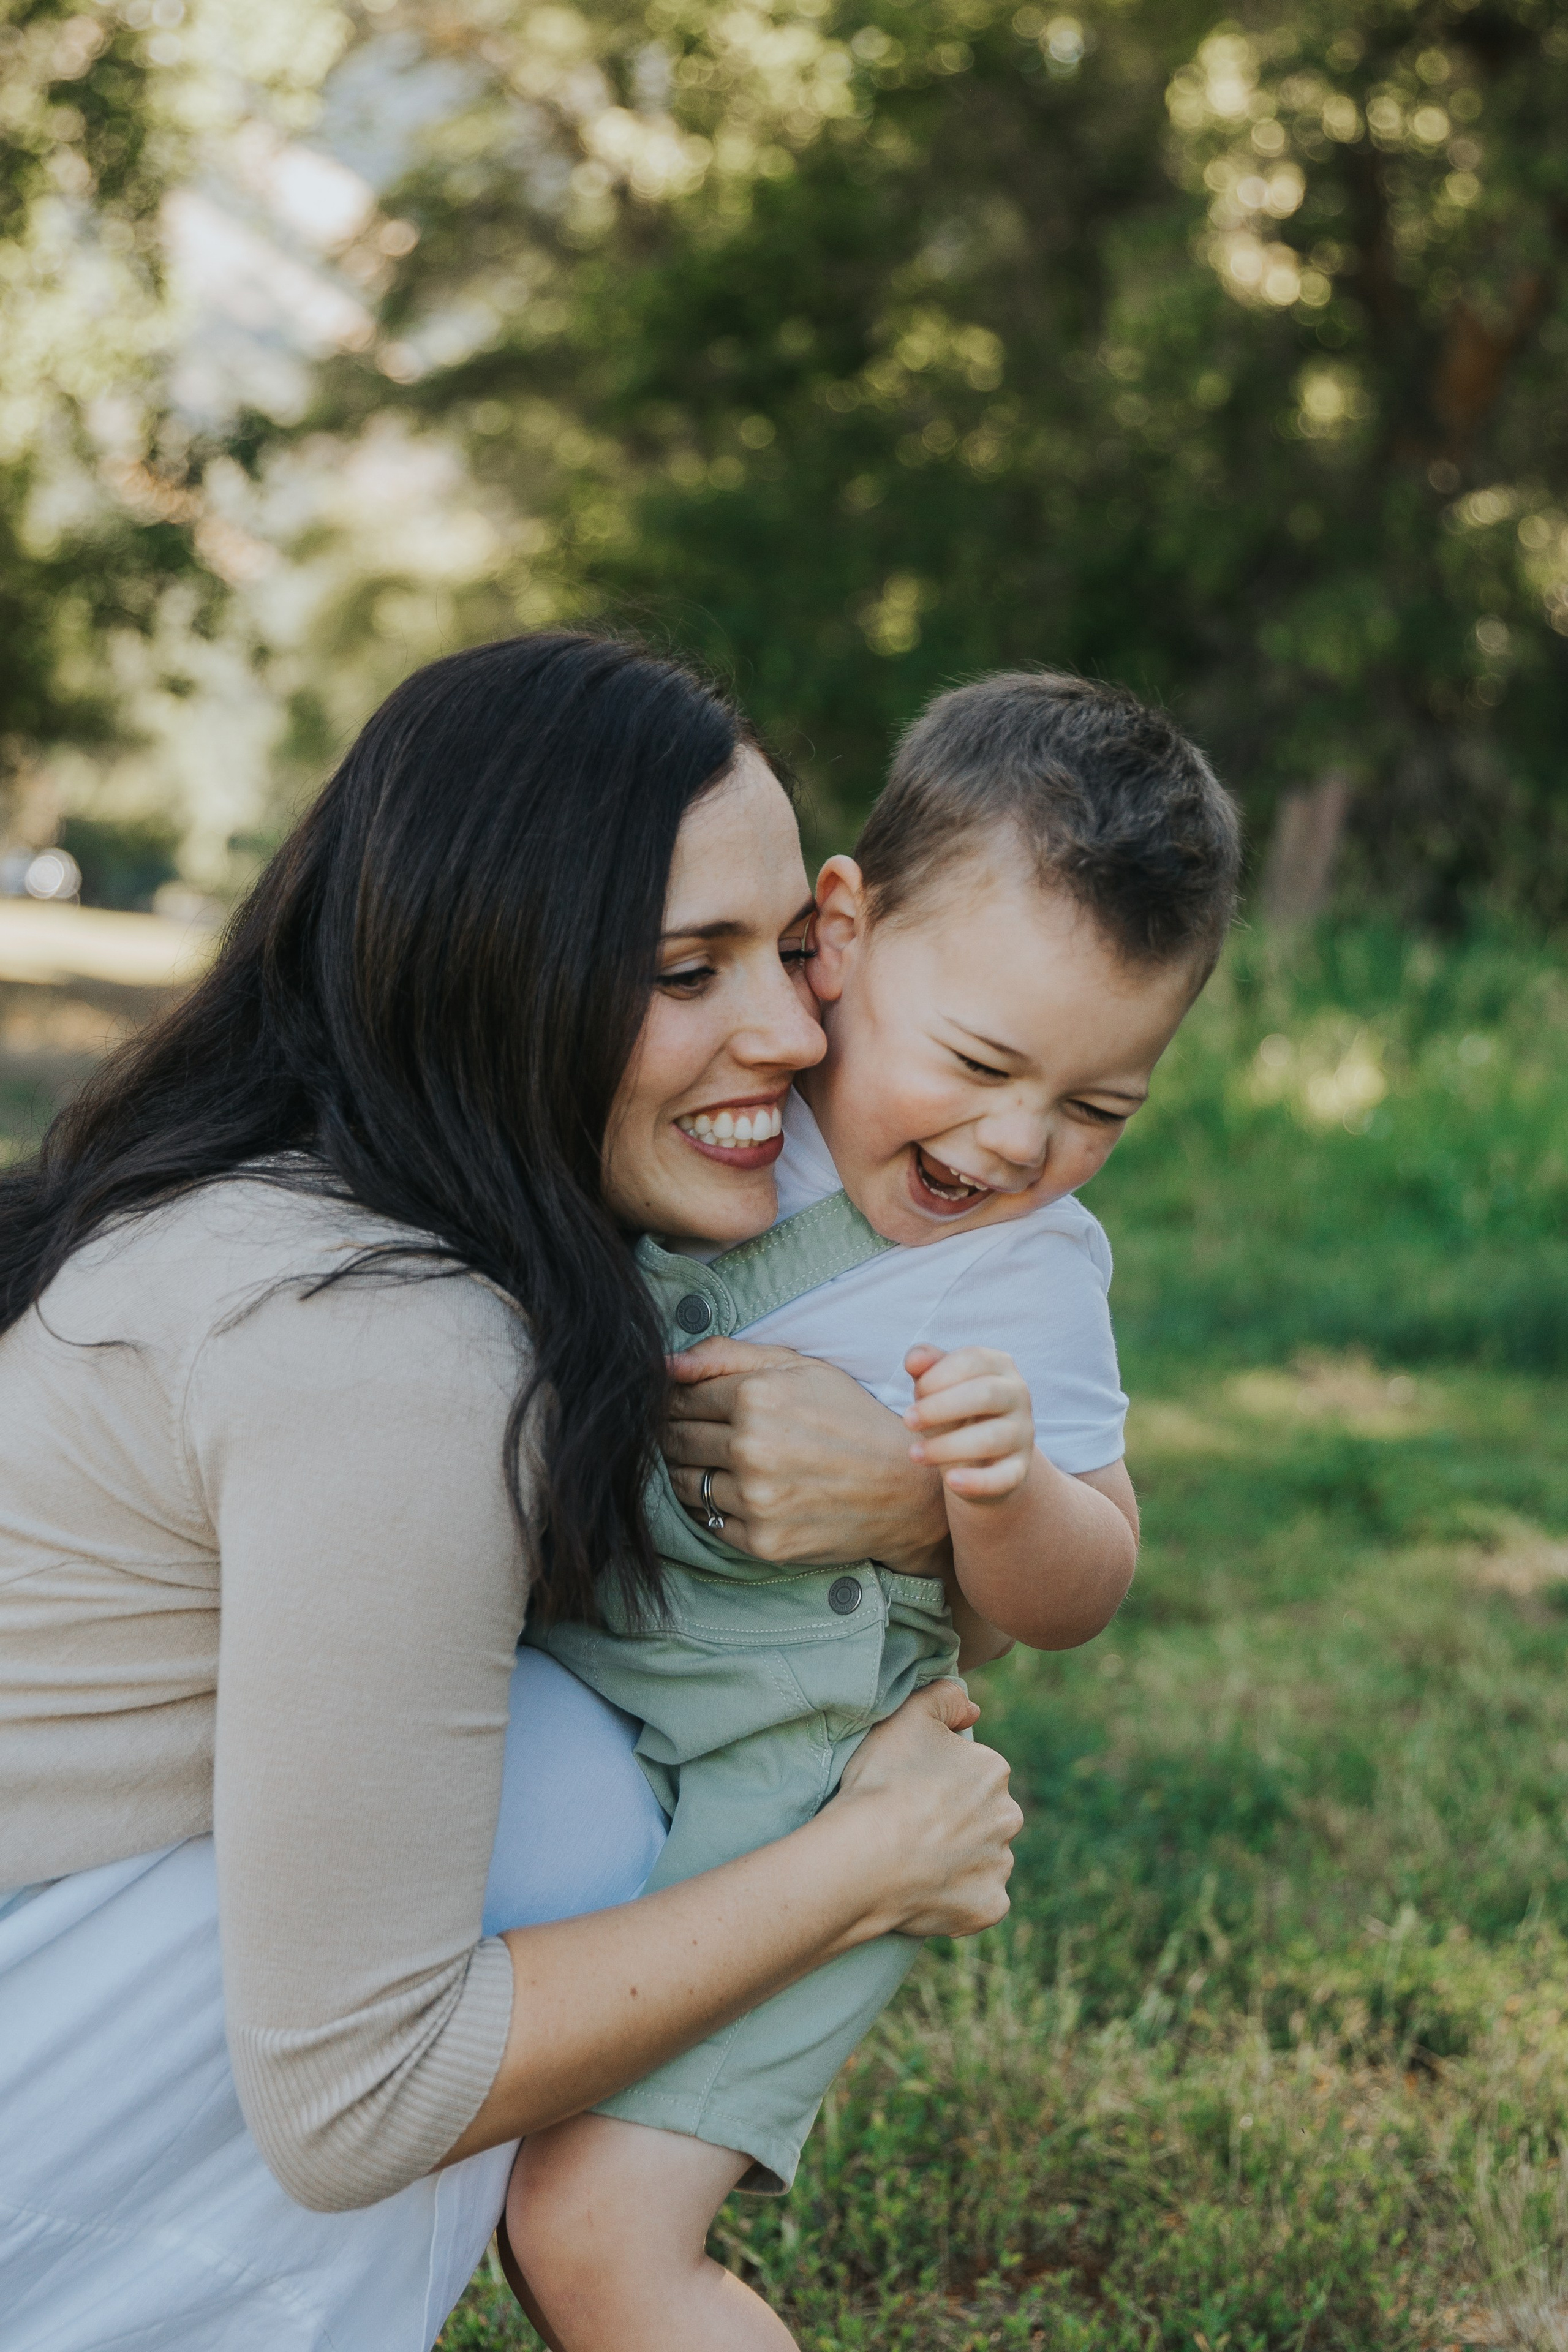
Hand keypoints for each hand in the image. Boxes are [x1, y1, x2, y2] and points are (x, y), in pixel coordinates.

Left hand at [663, 1338, 948, 1570]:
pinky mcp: (760, 1541)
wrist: (905, 1491)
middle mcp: (751, 1448)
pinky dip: (712, 1504)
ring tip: (720, 1461)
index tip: (692, 1405)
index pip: (680, 1397)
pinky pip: (707, 1519)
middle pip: (674, 1438)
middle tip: (703, 1433)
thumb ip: (726, 1356)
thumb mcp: (800, 1368)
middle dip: (678, 1432)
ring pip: (683, 1481)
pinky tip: (739, 1491)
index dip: (680, 1399)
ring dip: (690, 1469)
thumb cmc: (850, 1419)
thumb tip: (663, 1364)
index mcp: (757, 1396)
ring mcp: (755, 1499)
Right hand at [836, 1681, 1022, 1938]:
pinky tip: (927, 1892)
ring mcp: (1000, 1866)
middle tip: (912, 1829)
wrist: (864, 1857)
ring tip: (914, 1863)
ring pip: (984, 1860)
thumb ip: (945, 1697)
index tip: (911, 1793)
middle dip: (959, 1823)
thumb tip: (973, 1710)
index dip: (940, 1784)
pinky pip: (980, 1903)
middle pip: (985, 1818)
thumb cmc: (882, 1784)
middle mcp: (1009, 1817)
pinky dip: (959, 1900)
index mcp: (994, 1771)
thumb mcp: (906, 1716)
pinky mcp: (989, 1907)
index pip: (973, 1776)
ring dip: (960, 1861)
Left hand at [903, 1345, 1034, 1502]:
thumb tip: (913, 1360)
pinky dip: (977, 1481)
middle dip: (940, 1408)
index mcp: (999, 1365)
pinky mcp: (1019, 1469)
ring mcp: (1022, 1433)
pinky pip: (1004, 1477)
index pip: (973, 1360)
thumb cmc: (954, 1410)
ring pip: (990, 1438)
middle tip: (907, 1421)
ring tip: (914, 1454)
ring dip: (947, 1446)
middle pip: (985, 1394)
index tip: (916, 1391)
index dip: (939, 1374)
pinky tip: (950, 1482)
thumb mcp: (938, 1385)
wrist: (979, 1457)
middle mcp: (1018, 1395)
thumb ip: (927, 1367)